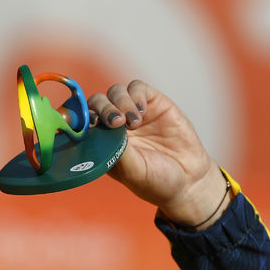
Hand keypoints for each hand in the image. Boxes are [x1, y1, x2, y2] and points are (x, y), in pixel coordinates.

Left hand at [88, 80, 228, 229]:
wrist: (189, 181)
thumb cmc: (156, 181)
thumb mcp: (134, 171)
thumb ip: (118, 150)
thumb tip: (100, 130)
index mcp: (102, 142)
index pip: (82, 121)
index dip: (79, 117)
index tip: (86, 123)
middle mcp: (114, 126)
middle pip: (96, 102)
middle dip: (102, 109)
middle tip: (115, 123)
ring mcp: (133, 113)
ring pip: (114, 92)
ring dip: (119, 103)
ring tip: (133, 122)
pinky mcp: (153, 104)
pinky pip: (137, 88)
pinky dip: (135, 95)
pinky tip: (142, 112)